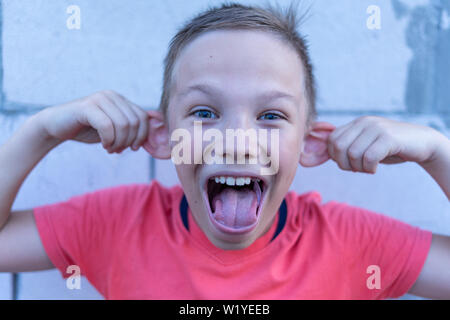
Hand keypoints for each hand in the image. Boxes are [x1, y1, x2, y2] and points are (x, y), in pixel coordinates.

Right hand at [36, 90, 148, 152]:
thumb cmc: (88, 129)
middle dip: (129, 141)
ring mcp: (100, 99)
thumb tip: (156, 132)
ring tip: (110, 148)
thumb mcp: (114, 129)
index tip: (132, 148)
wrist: (57, 126)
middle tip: (117, 150)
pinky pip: (107, 126)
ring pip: (123, 125)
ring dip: (118, 143)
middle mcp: (112, 96)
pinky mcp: (87, 106)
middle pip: (135, 122)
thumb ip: (131, 129)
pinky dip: (108, 140)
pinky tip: (104, 145)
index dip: (141, 137)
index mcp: (121, 100)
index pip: (143, 118)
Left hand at [326, 116, 440, 173]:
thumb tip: (325, 156)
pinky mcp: (388, 138)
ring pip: (352, 154)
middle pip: (338, 147)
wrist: (423, 143)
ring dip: (359, 168)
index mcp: (356, 123)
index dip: (335, 156)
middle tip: (357, 168)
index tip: (349, 163)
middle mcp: (364, 122)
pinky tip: (375, 169)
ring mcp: (376, 128)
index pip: (332, 140)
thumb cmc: (390, 148)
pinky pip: (369, 158)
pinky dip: (369, 168)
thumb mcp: (366, 145)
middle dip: (344, 164)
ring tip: (368, 168)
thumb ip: (348, 146)